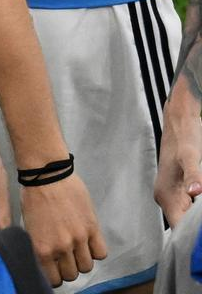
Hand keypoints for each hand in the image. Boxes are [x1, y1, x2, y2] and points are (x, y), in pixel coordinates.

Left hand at [20, 171, 106, 286]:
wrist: (46, 175)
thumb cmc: (33, 197)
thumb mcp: (29, 226)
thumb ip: (40, 247)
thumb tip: (47, 263)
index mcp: (41, 248)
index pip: (53, 279)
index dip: (54, 276)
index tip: (55, 270)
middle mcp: (60, 248)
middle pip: (72, 275)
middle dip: (68, 268)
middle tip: (65, 258)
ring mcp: (78, 238)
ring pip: (87, 267)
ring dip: (82, 261)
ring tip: (77, 249)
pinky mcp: (92, 228)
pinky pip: (101, 254)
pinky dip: (95, 251)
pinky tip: (88, 242)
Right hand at [156, 84, 201, 226]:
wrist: (179, 122)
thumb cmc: (185, 138)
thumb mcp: (191, 156)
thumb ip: (194, 176)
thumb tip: (196, 192)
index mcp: (166, 195)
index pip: (179, 227)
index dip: (193, 236)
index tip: (201, 241)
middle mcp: (166, 198)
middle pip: (183, 225)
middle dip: (196, 230)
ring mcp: (172, 195)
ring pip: (186, 218)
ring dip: (196, 221)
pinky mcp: (179, 191)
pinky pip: (189, 209)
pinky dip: (197, 213)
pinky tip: (201, 212)